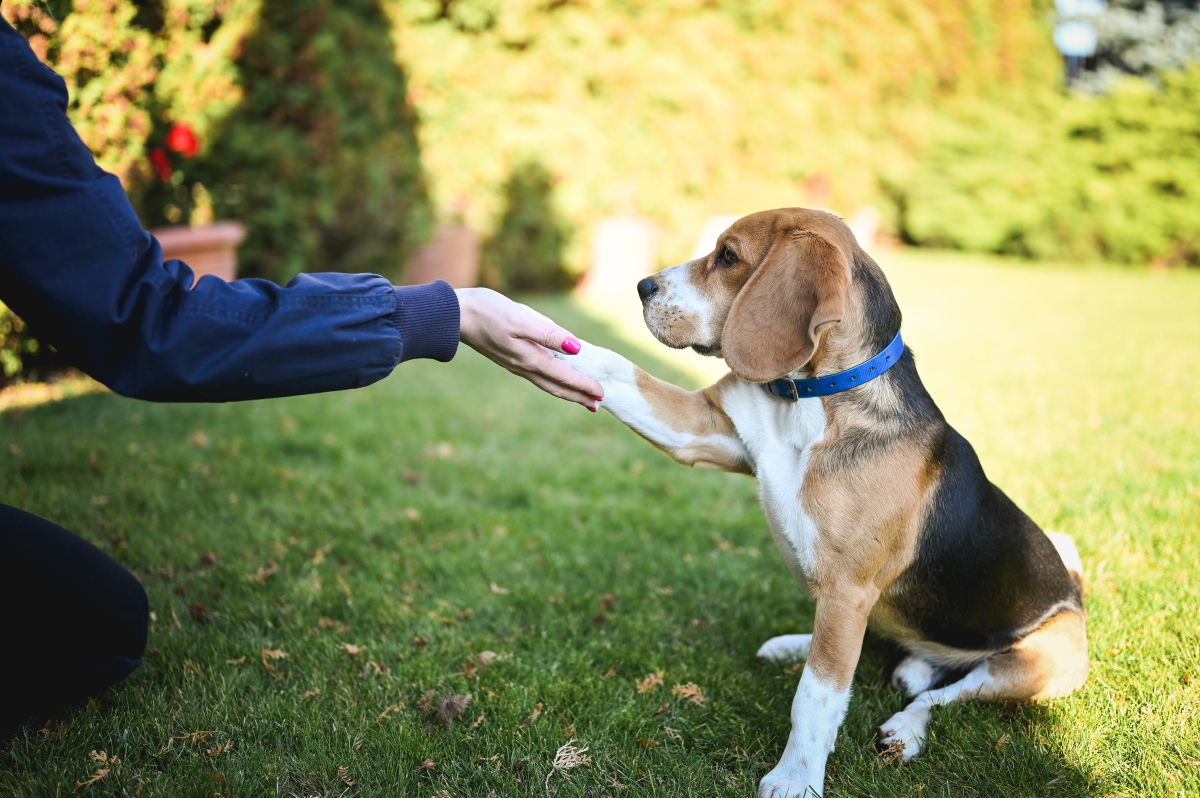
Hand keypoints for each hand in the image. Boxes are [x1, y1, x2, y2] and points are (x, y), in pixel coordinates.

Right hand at [456, 287, 603, 409]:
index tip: (602, 393)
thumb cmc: (487, 311)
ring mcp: (516, 364)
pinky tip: (555, 378)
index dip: (584, 385)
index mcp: (530, 358)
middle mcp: (524, 366)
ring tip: (582, 399)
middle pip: (557, 387)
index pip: (564, 376)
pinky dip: (553, 382)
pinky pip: (538, 376)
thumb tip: (575, 347)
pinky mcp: (510, 358)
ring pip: (547, 383)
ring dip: (566, 392)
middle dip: (578, 396)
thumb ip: (548, 333)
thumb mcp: (520, 318)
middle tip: (598, 405)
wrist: (454, 315)